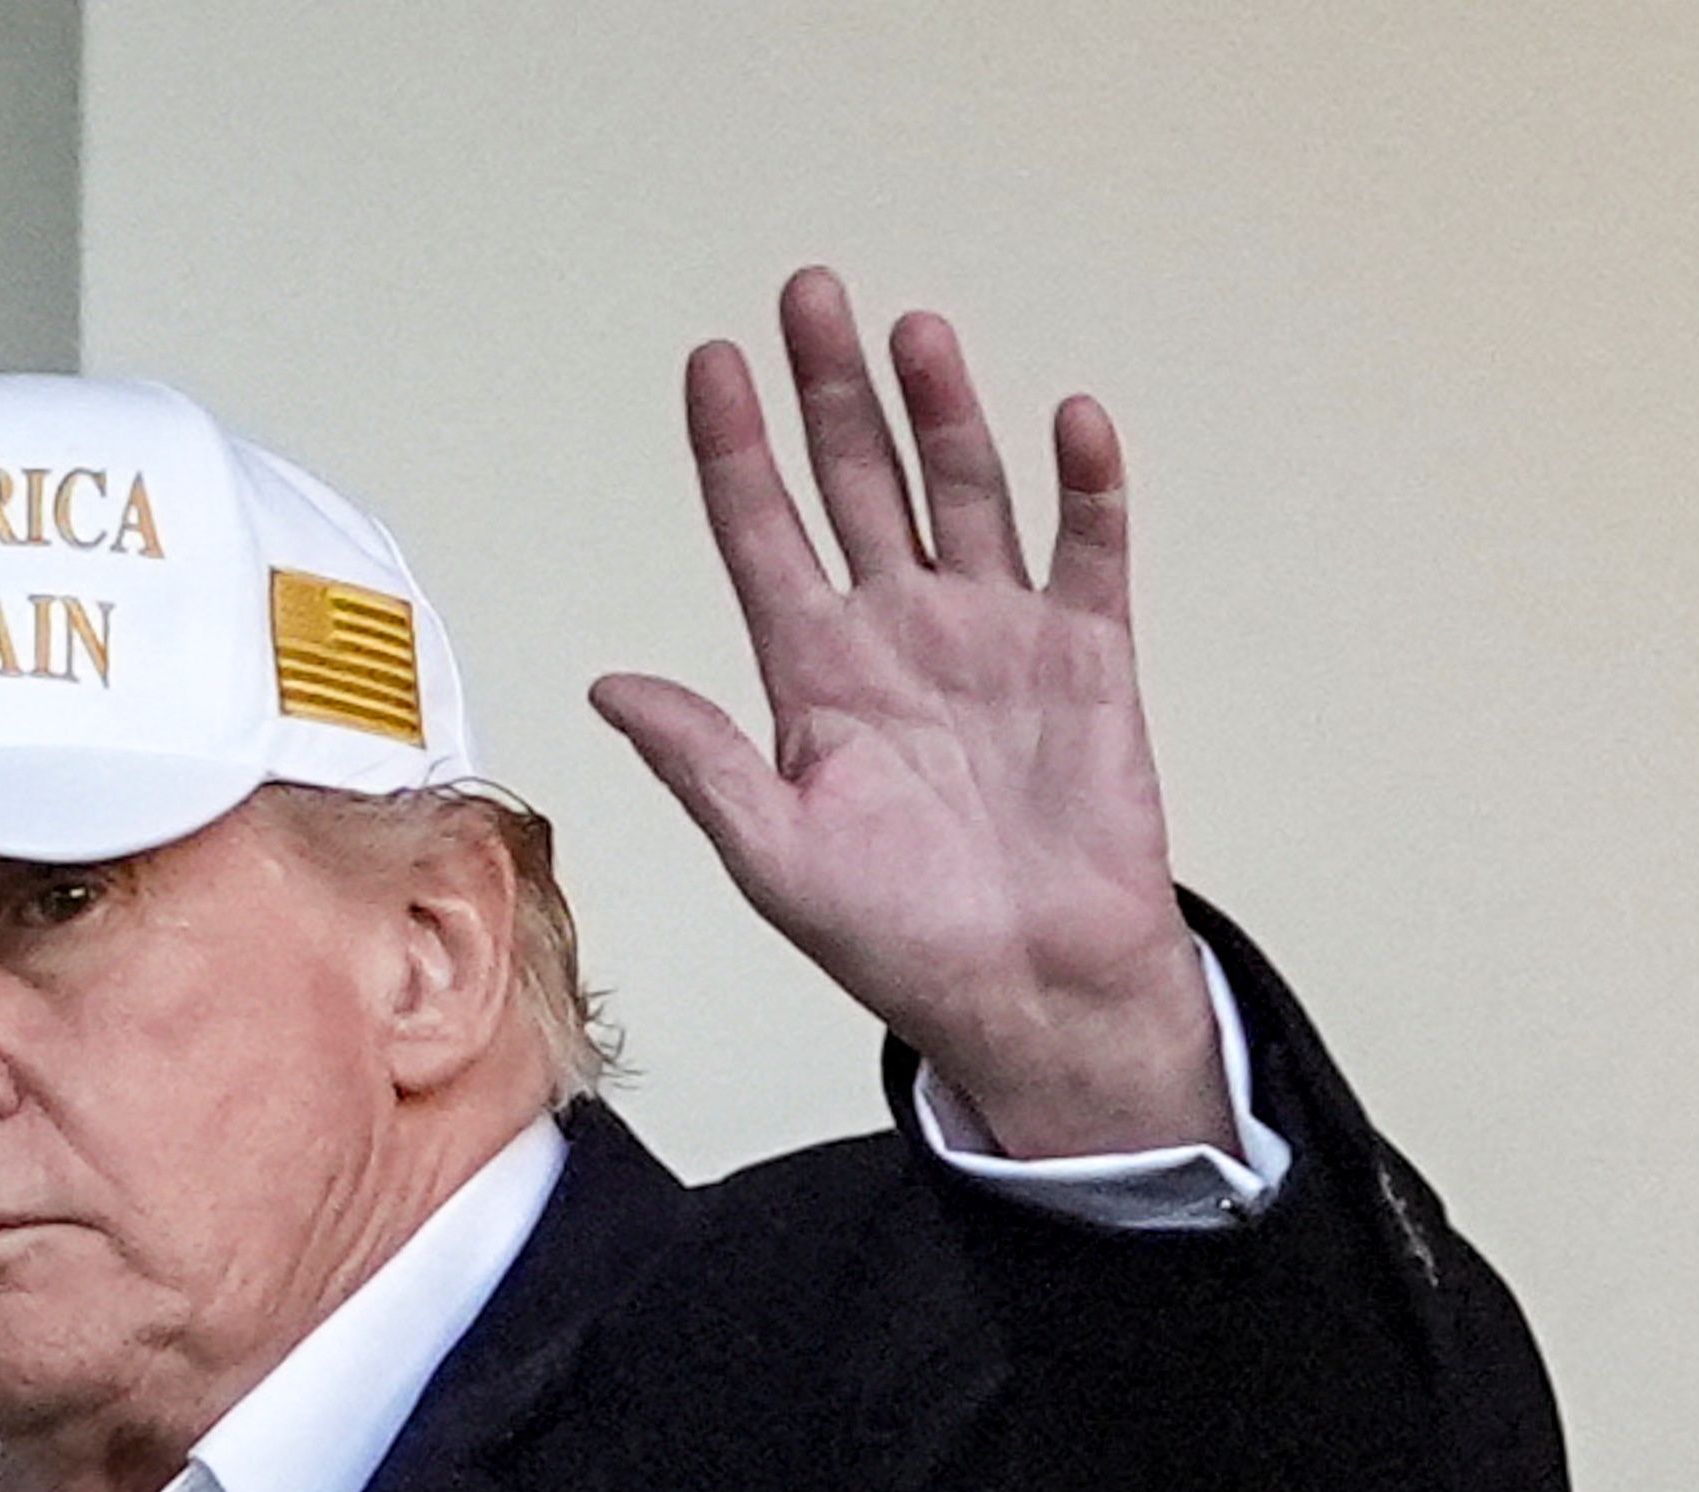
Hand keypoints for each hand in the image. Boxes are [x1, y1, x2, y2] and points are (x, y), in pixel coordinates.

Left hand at [588, 270, 1231, 1161]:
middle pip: (857, 482)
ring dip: (942, 412)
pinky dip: (1085, 484)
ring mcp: (995, 633)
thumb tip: (609, 684)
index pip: (760, 534)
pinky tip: (1068, 419)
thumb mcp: (773, 856)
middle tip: (809, 294)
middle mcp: (898, 632)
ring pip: (963, 491)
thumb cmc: (897, 940)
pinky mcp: (1087, 655)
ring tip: (914, 333)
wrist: (1027, 990)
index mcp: (813, 675)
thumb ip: (700, 760)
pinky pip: (1089, 549)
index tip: (711, 363)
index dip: (733, 449)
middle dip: (831, 391)